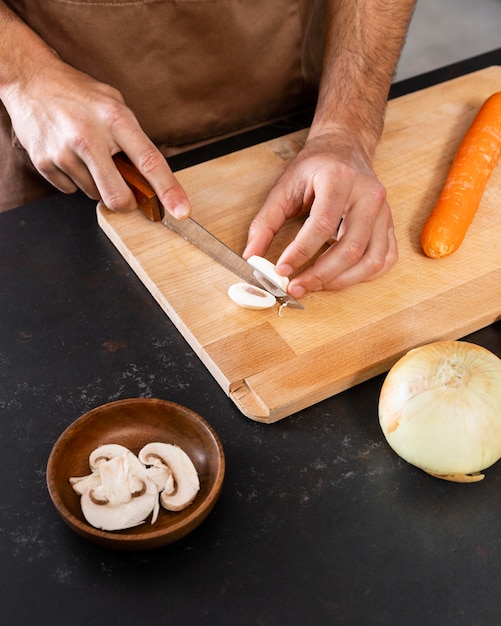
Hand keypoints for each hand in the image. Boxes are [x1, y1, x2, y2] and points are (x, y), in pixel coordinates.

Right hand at [2, 54, 189, 217]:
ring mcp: (64, 151)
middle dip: (127, 203)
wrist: (31, 80)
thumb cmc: (80, 95)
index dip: (169, 190)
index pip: (149, 162)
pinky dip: (75, 180)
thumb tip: (152, 179)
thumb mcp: (115, 106)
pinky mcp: (44, 162)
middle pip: (118, 196)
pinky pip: (71, 191)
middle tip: (127, 194)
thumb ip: (134, 141)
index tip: (181, 211)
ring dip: (98, 184)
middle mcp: (89, 136)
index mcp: (115, 119)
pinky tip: (70, 156)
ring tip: (88, 156)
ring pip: (94, 195)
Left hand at [243, 133, 397, 296]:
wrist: (344, 149)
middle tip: (296, 288)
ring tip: (315, 286)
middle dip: (320, 275)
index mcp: (338, 179)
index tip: (282, 270)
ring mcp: (383, 211)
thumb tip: (251, 256)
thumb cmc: (314, 168)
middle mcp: (367, 195)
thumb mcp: (283, 188)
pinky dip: (363, 276)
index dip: (301, 252)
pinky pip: (385, 259)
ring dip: (342, 281)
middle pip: (350, 248)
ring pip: (371, 259)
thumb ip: (265, 222)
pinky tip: (340, 277)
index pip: (322, 224)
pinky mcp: (388, 224)